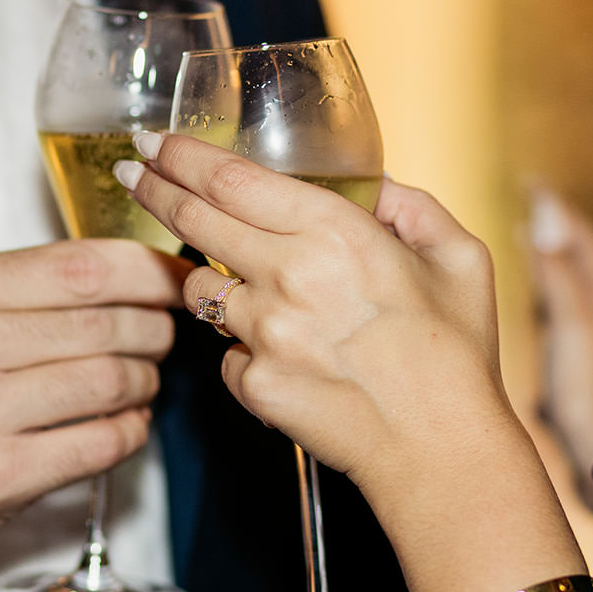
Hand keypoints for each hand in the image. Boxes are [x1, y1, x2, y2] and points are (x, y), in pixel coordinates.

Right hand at [0, 239, 189, 572]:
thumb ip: (21, 290)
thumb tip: (128, 272)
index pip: (84, 266)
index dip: (148, 271)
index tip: (175, 278)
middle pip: (107, 322)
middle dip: (155, 329)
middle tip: (164, 337)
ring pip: (111, 380)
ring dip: (145, 383)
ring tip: (142, 384)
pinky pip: (100, 443)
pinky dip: (130, 432)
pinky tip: (125, 426)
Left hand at [116, 131, 515, 510]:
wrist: (441, 451)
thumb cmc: (455, 356)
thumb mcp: (459, 258)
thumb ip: (412, 207)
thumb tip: (374, 187)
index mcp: (336, 233)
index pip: (230, 179)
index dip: (181, 155)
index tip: (154, 140)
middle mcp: (290, 276)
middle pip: (193, 220)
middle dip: (153, 189)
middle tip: (133, 172)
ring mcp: (266, 334)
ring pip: (200, 292)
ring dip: (209, 281)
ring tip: (250, 291)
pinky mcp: (254, 384)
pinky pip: (227, 355)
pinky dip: (247, 352)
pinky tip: (288, 361)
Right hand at [525, 188, 592, 513]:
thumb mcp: (572, 328)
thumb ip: (558, 276)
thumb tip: (545, 217)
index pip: (580, 241)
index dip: (557, 210)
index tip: (532, 182)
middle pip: (582, 271)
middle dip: (557, 240)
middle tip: (529, 215)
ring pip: (573, 310)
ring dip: (551, 284)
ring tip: (527, 270)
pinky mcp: (588, 393)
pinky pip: (562, 349)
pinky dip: (545, 334)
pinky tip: (535, 351)